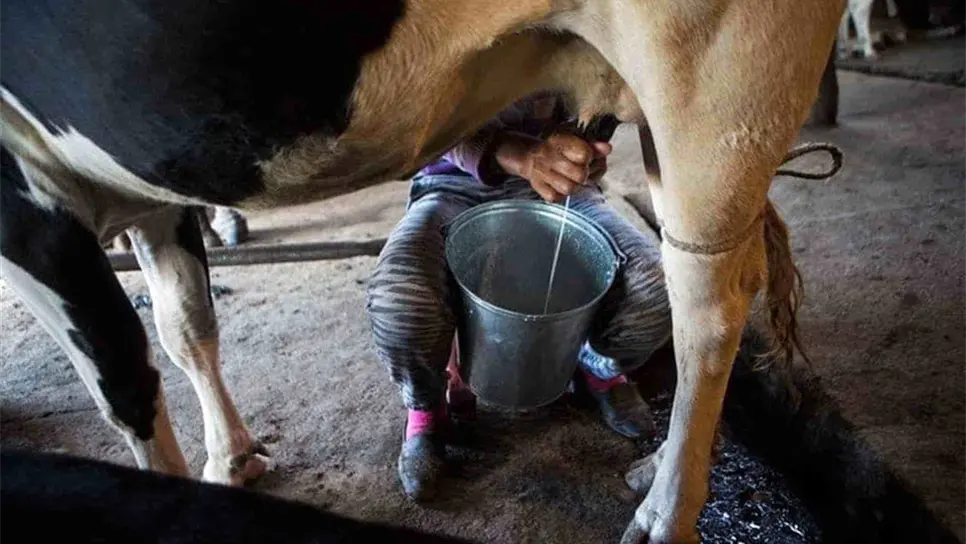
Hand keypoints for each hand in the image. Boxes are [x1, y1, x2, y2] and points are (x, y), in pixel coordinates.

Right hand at [494, 131, 611, 201]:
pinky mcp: (537, 186)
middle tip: (579, 172)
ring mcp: (542, 172)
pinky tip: (558, 186)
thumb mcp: (574, 143)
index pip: (585, 154)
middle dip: (584, 175)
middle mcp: (549, 156)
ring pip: (569, 188)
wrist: (529, 156)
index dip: (590, 158)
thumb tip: (608, 149)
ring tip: (569, 180)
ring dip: (572, 186)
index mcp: (561, 142)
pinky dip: (559, 194)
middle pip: (580, 175)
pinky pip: (555, 197)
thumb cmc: (558, 150)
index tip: (586, 157)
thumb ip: (593, 146)